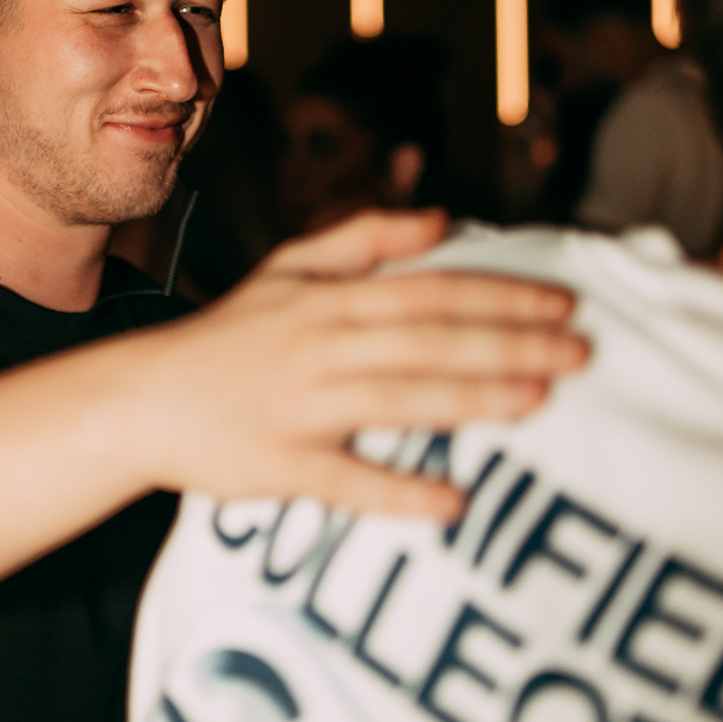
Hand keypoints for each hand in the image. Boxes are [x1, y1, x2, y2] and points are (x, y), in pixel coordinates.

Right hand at [142, 209, 587, 523]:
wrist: (141, 399)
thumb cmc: (227, 336)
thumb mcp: (287, 269)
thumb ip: (365, 238)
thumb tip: (443, 219)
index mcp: (328, 300)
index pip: (430, 292)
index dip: (500, 296)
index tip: (563, 305)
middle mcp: (320, 347)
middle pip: (429, 342)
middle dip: (510, 345)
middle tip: (581, 354)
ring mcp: (302, 408)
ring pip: (400, 399)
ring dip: (472, 399)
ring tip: (537, 402)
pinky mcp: (282, 466)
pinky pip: (348, 482)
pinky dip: (399, 492)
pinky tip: (453, 502)